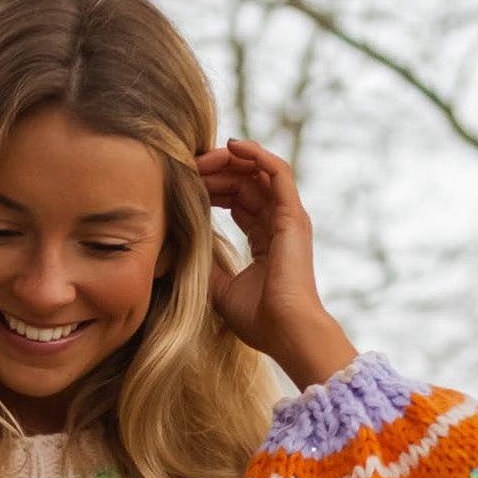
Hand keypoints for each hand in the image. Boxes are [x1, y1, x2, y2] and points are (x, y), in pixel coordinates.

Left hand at [198, 138, 355, 396]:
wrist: (286, 332)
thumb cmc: (258, 319)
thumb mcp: (220, 288)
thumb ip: (207, 264)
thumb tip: (184, 246)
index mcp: (266, 241)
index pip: (238, 202)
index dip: (213, 189)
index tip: (186, 185)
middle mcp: (280, 224)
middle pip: (246, 183)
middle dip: (217, 171)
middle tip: (189, 166)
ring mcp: (288, 218)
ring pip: (259, 173)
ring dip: (231, 160)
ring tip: (203, 155)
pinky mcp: (293, 214)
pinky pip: (276, 171)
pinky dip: (256, 155)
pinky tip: (231, 146)